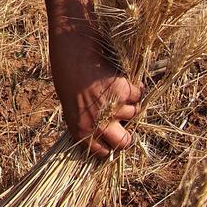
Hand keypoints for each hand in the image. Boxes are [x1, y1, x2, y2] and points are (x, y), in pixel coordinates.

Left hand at [50, 30, 141, 157]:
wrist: (73, 54)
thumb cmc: (68, 78)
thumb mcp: (71, 106)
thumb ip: (87, 122)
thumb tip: (106, 132)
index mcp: (81, 131)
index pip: (103, 152)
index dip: (110, 144)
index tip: (112, 137)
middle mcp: (98, 124)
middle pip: (124, 143)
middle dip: (127, 136)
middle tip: (124, 124)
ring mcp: (113, 108)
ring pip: (133, 114)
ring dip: (129, 104)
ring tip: (115, 90)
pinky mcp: (125, 92)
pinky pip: (138, 95)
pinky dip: (136, 87)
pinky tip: (123, 79)